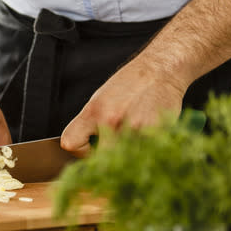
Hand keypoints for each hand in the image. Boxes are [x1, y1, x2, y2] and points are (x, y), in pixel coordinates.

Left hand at [60, 59, 186, 156]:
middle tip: (116, 147)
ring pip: (123, 160)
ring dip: (128, 156)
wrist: (160, 70)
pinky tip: (147, 137)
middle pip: (100, 159)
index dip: (81, 150)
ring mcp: (132, 128)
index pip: (70, 144)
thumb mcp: (100, 100)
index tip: (92, 147)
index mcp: (93, 111)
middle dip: (107, 158)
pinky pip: (144, 156)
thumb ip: (90, 125)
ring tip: (134, 139)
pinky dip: (145, 152)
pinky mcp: (154, 133)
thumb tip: (85, 150)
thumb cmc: (130, 85)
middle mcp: (110, 120)